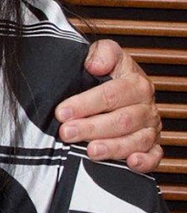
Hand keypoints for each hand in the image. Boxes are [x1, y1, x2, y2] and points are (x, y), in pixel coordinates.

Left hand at [54, 39, 161, 172]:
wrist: (120, 81)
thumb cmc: (107, 70)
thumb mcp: (105, 52)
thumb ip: (102, 53)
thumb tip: (95, 65)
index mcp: (136, 83)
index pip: (111, 95)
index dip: (85, 104)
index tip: (62, 111)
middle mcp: (146, 106)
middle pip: (121, 120)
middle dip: (91, 128)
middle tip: (67, 132)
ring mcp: (150, 127)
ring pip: (135, 140)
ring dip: (113, 148)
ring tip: (90, 151)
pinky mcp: (152, 144)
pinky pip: (154, 155)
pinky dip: (145, 161)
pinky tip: (130, 163)